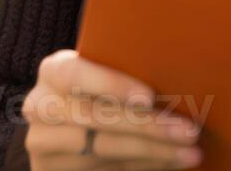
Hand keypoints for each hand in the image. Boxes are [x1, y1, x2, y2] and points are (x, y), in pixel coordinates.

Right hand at [22, 49, 203, 168]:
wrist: (71, 127)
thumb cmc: (102, 90)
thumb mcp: (104, 74)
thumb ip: (125, 69)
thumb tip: (181, 70)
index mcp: (53, 71)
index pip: (75, 74)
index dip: (110, 85)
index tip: (149, 97)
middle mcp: (40, 106)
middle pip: (94, 117)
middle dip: (147, 125)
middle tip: (190, 129)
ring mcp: (43, 144)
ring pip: (102, 149)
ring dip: (153, 152)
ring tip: (191, 151)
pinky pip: (106, 170)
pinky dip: (144, 166)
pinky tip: (172, 162)